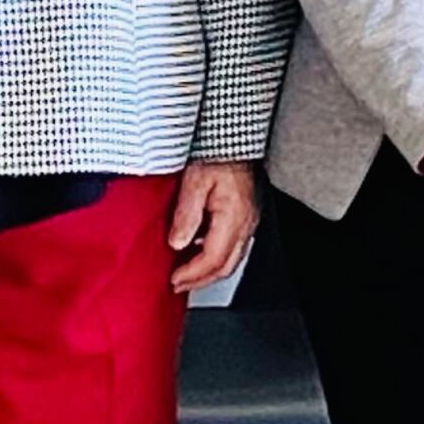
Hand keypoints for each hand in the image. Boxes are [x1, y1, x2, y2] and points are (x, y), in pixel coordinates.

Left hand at [167, 159, 259, 292]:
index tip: (174, 278)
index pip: (214, 258)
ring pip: (231, 259)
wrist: (234, 138)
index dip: (193, 273)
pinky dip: (215, 257)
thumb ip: (186, 214)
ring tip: (185, 273)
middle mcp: (247, 223)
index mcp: (235, 217)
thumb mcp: (194, 181)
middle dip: (200, 280)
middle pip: (226, 266)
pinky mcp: (247, 216)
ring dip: (208, 271)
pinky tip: (198, 252)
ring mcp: (249, 221)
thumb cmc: (217, 154)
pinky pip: (233, 246)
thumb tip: (177, 243)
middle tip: (178, 284)